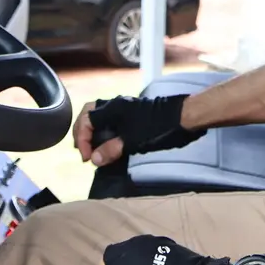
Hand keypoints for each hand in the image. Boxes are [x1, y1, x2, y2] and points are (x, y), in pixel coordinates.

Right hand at [74, 95, 203, 165]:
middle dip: (82, 132)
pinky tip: (108, 144)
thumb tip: (94, 159)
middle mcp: (115, 104)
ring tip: (93, 149)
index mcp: (112, 108)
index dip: (82, 140)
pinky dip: (104, 131)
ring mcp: (124, 108)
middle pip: (89, 114)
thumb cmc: (158, 127)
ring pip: (100, 117)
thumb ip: (111, 150)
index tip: (87, 158)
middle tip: (84, 150)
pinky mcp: (132, 114)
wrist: (182, 117)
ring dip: (92, 132)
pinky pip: (111, 120)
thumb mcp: (132, 142)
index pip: (86, 120)